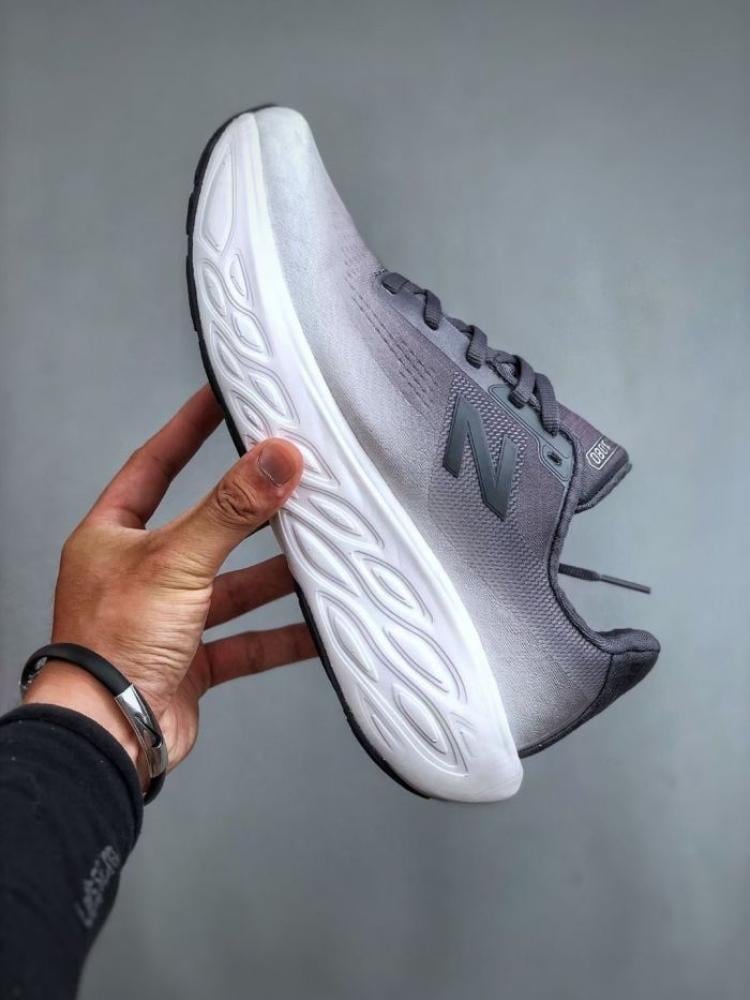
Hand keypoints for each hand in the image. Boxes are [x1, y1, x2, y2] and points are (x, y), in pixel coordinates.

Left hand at [23, 386, 314, 783]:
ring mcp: (167, 620)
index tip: (221, 400)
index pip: (153, 465)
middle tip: (295, 481)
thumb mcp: (175, 561)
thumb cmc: (111, 646)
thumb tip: (275, 459)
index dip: (187, 431)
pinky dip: (283, 635)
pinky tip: (319, 626)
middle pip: (207, 528)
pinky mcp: (192, 661)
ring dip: (276, 575)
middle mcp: (139, 574)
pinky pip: (248, 640)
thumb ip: (231, 510)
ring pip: (233, 587)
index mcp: (114, 538)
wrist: (109, 736)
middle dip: (252, 512)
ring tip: (322, 552)